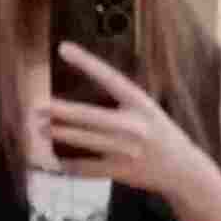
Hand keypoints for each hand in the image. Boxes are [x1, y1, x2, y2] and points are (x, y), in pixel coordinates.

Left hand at [45, 44, 200, 204]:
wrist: (183, 169)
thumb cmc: (160, 134)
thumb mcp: (147, 109)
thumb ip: (121, 101)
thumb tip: (85, 97)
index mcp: (139, 103)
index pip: (108, 77)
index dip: (86, 62)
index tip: (64, 48)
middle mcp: (132, 125)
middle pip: (88, 116)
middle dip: (60, 111)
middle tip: (37, 106)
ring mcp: (125, 150)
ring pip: (84, 140)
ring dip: (59, 134)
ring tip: (40, 129)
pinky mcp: (121, 171)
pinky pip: (88, 168)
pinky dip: (70, 165)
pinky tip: (54, 161)